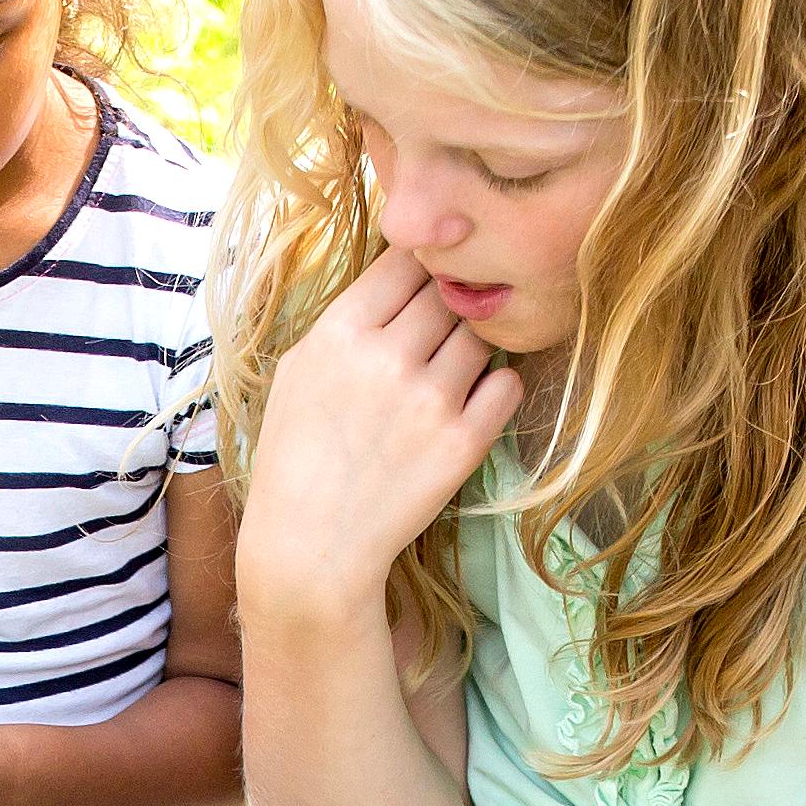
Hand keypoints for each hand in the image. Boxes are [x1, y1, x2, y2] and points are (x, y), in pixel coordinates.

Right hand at [243, 251, 532, 612]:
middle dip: (446, 307)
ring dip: (470, 349)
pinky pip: (508, 384)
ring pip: (481, 334)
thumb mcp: (299, 370)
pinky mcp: (465, 442)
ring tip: (443, 379)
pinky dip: (494, 390)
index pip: (406, 257)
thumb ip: (351, 317)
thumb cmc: (297, 456)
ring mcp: (430, 400)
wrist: (312, 548)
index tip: (418, 286)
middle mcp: (387, 358)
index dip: (419, 265)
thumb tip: (407, 266)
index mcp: (339, 333)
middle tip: (432, 338)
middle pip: (449, 291)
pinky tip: (465, 408)